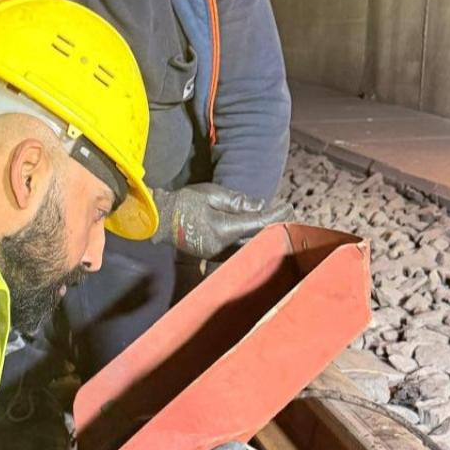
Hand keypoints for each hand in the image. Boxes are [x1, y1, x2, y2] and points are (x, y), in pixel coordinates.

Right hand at [152, 184, 294, 258]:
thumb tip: (260, 206)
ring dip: (264, 235)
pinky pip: (239, 250)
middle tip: (288, 214)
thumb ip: (237, 201)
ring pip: (250, 246)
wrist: (160, 219)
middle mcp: (223, 245)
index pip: (258, 222)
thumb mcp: (211, 193)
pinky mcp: (213, 255)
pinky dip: (251, 241)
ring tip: (276, 222)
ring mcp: (218, 253)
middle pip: (258, 238)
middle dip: (275, 225)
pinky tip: (258, 232)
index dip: (276, 214)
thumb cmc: (184, 202)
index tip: (289, 206)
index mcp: (223, 228)